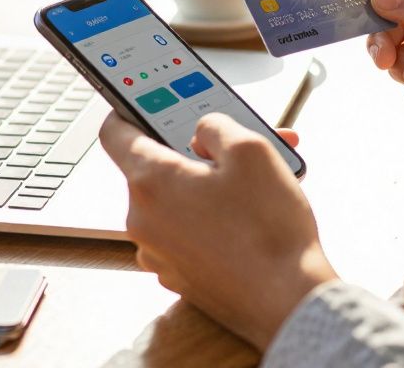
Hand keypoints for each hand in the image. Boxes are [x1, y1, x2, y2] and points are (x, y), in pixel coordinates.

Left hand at [99, 112, 337, 348]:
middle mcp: (143, 219)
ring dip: (209, 184)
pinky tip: (249, 216)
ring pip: (176, 201)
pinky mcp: (178, 275)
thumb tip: (202, 130)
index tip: (145, 103)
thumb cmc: (270, 230)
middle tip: (236, 143)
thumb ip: (216, 124)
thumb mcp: (251, 149)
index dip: (129, 110)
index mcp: (151, 182)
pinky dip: (211, 217)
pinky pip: (187, 231)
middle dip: (197, 151)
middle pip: (157, 167)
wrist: (288, 301)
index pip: (115, 133)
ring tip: (258, 183)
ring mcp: (158, 252)